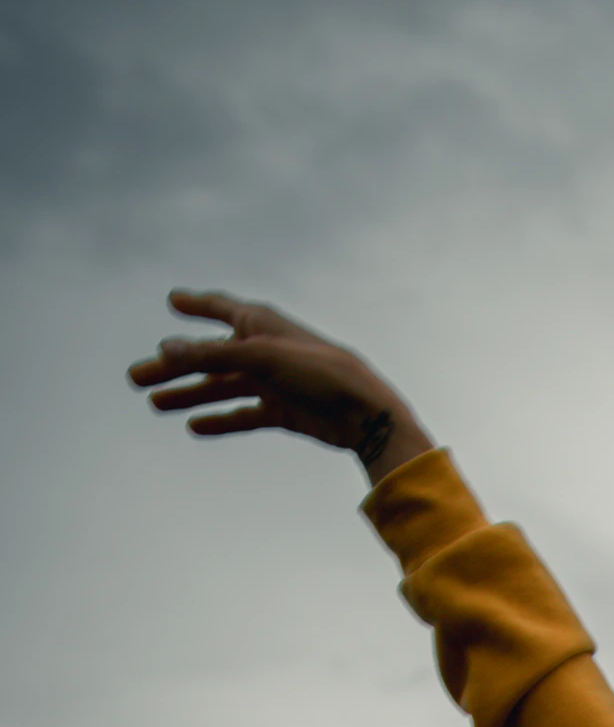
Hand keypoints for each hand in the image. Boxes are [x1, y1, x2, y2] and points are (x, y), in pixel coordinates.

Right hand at [127, 290, 434, 483]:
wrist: (365, 413)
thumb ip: (212, 355)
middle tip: (135, 377)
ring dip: (190, 395)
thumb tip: (165, 350)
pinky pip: (244, 415)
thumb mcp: (259, 357)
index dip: (196, 304)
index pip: (221, 308)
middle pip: (210, 357)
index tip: (173, 300)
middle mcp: (265, 350)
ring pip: (222, 387)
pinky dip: (221, 420)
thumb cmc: (319, 372)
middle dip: (174, 366)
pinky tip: (195, 426)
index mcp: (262, 323)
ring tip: (156, 404)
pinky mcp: (284, 411)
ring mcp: (274, 382)